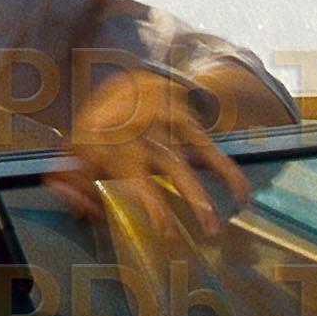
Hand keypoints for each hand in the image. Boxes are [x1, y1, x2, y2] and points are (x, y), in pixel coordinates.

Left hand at [45, 70, 250, 238]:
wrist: (131, 81)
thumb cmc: (101, 126)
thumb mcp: (76, 148)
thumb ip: (73, 180)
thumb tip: (78, 210)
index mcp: (116, 142)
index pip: (137, 177)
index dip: (155, 206)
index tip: (168, 234)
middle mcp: (147, 134)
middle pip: (172, 168)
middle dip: (187, 199)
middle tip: (200, 234)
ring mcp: (170, 127)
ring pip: (194, 159)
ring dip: (207, 192)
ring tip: (218, 226)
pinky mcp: (189, 124)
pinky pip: (212, 149)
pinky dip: (228, 172)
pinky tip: (242, 196)